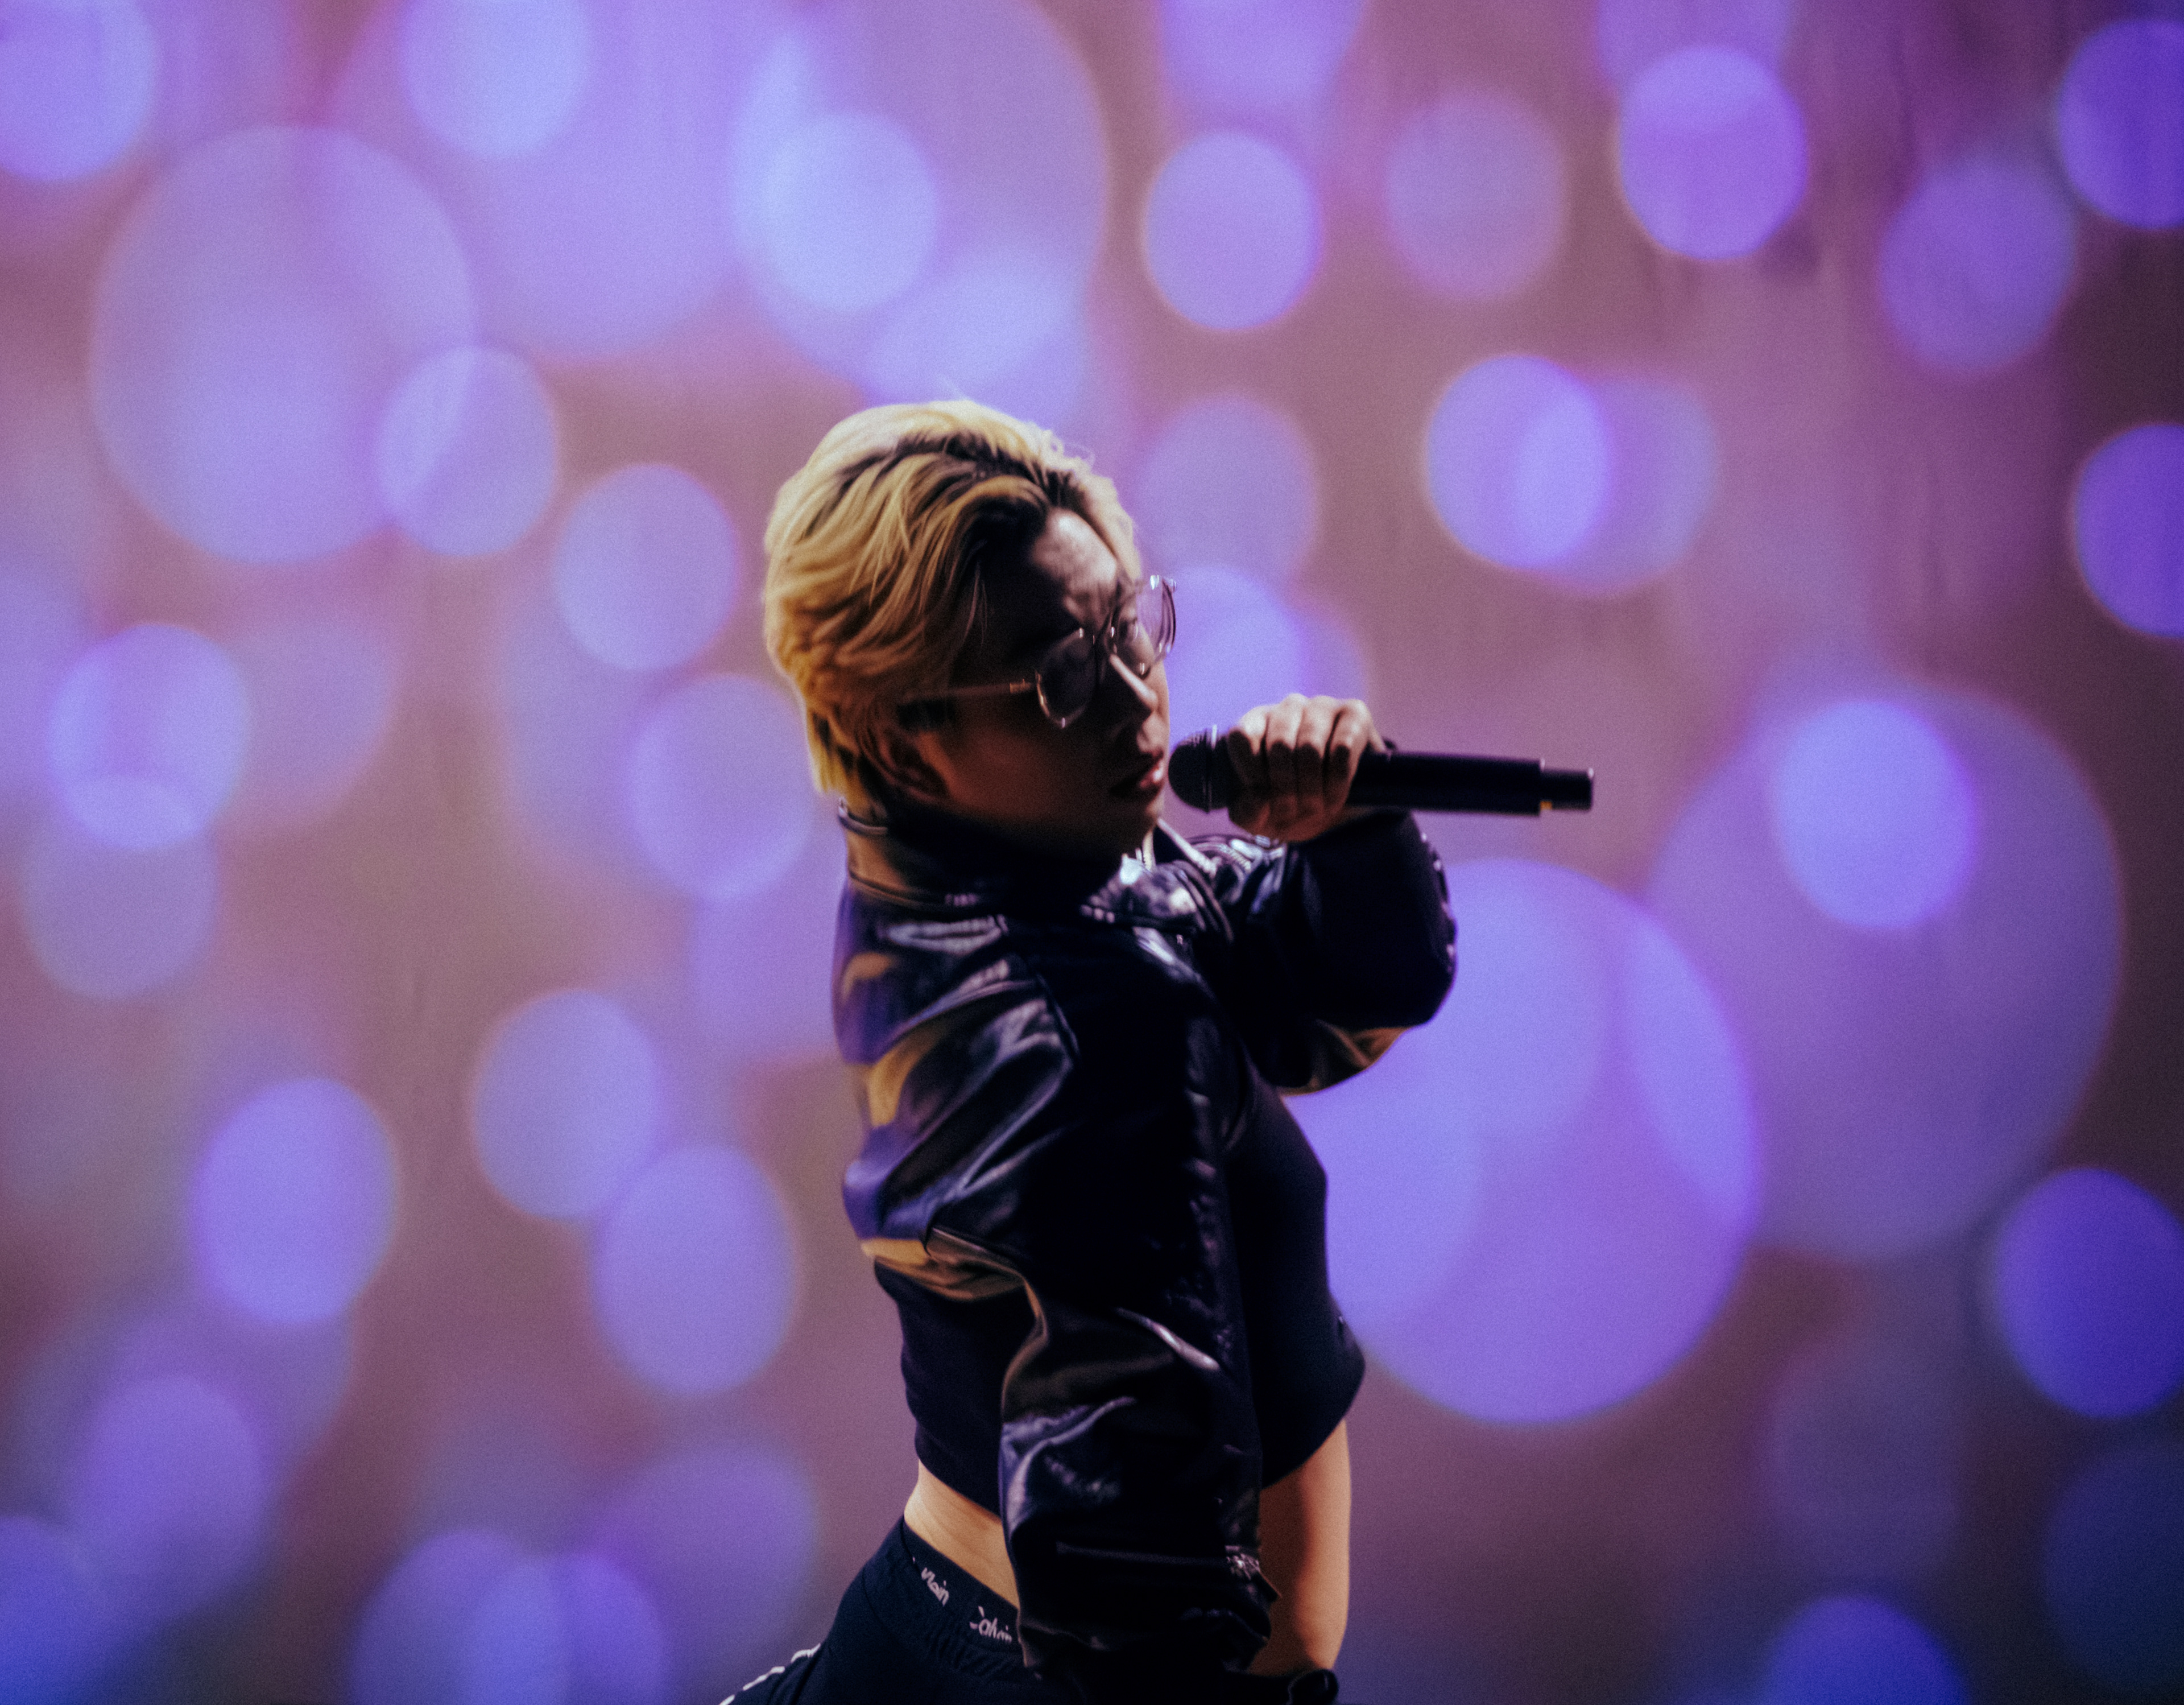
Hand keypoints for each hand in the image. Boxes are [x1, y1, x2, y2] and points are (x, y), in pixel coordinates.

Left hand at [1222, 694, 1385, 842]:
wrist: (1336, 812)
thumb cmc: (1290, 807)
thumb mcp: (1260, 818)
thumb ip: (1248, 812)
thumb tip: (1258, 798)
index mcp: (1256, 724)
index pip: (1242, 736)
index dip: (1251, 774)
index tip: (1261, 799)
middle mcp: (1288, 708)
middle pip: (1280, 745)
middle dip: (1286, 789)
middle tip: (1292, 812)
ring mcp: (1322, 706)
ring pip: (1310, 746)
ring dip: (1312, 789)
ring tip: (1315, 807)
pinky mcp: (1354, 714)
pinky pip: (1343, 747)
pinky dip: (1338, 780)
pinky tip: (1335, 795)